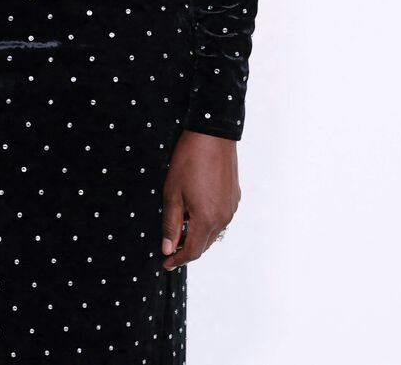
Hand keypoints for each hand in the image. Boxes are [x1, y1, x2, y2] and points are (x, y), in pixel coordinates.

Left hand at [160, 130, 238, 269]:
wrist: (212, 136)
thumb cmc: (189, 161)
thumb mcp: (172, 193)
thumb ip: (170, 223)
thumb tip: (167, 248)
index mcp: (207, 219)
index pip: (192, 251)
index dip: (177, 260)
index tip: (165, 264)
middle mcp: (223, 218)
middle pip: (203, 244)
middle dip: (186, 249)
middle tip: (168, 248)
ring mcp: (231, 208)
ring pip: (213, 232)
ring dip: (196, 234)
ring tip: (179, 227)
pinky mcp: (235, 198)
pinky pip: (220, 218)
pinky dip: (206, 222)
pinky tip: (194, 211)